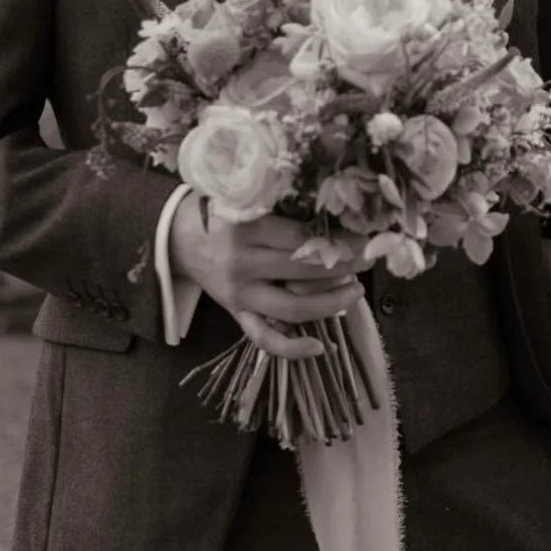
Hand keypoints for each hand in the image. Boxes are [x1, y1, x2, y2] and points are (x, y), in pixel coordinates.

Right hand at [170, 194, 362, 359]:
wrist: (182, 239)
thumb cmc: (225, 214)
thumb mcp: (247, 201)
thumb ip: (284, 207)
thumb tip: (338, 211)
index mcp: (245, 229)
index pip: (300, 238)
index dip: (336, 240)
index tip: (363, 236)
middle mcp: (241, 264)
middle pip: (301, 270)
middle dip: (341, 267)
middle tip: (368, 259)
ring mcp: (239, 294)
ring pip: (291, 307)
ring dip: (329, 303)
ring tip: (356, 291)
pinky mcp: (236, 314)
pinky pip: (263, 338)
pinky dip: (291, 349)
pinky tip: (319, 347)